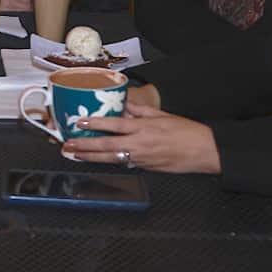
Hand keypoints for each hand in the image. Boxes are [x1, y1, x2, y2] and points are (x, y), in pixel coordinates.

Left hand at [63, 105, 220, 174]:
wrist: (204, 151)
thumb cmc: (186, 131)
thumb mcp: (162, 114)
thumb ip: (140, 110)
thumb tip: (123, 103)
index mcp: (144, 128)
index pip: (115, 125)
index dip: (95, 124)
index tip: (80, 123)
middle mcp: (140, 144)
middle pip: (107, 145)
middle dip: (85, 146)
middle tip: (68, 145)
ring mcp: (141, 158)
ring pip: (110, 158)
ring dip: (90, 157)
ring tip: (74, 155)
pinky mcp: (145, 168)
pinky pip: (123, 163)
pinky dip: (108, 161)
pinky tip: (96, 159)